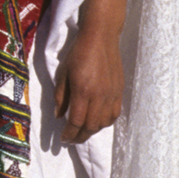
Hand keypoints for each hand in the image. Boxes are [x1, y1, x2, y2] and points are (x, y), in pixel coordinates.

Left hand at [53, 22, 126, 144]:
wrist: (101, 38)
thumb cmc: (78, 53)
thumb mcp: (63, 73)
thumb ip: (60, 96)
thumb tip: (59, 116)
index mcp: (82, 91)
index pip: (76, 121)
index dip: (70, 133)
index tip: (63, 139)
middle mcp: (99, 96)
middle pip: (91, 126)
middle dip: (80, 137)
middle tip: (72, 139)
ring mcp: (111, 94)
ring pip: (103, 123)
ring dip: (92, 131)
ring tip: (83, 131)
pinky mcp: (119, 91)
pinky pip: (114, 114)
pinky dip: (105, 122)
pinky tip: (98, 122)